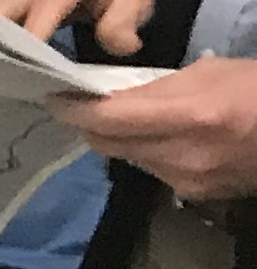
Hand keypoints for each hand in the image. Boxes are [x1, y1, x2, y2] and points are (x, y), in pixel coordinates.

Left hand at [52, 55, 256, 199]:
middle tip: (81, 106)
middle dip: (90, 126)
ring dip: (118, 140)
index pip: (109, 119)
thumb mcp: (212, 73)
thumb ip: (157, 86)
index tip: (55, 97)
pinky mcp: (195, 195)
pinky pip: (152, 171)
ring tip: (122, 119)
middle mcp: (182, 155)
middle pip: (107, 145)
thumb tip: (113, 95)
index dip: (75, 110)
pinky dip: (145, 153)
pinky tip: (158, 139)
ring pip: (127, 160)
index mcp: (190, 116)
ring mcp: (188, 180)